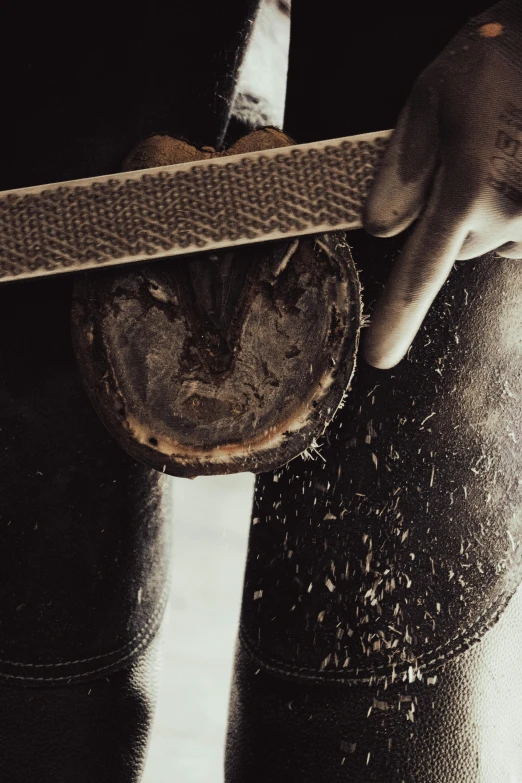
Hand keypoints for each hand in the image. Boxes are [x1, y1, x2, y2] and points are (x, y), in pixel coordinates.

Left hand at [362, 9, 521, 368]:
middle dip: (451, 216)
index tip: (380, 355)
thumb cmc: (494, 63)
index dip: (396, 317)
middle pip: (457, 248)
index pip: (423, 272)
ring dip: (487, 212)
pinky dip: (513, 212)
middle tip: (464, 158)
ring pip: (493, 241)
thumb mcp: (429, 100)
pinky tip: (517, 169)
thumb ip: (399, 169)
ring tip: (500, 155)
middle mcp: (512, 214)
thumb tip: (380, 227)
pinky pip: (520, 236)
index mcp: (468, 189)